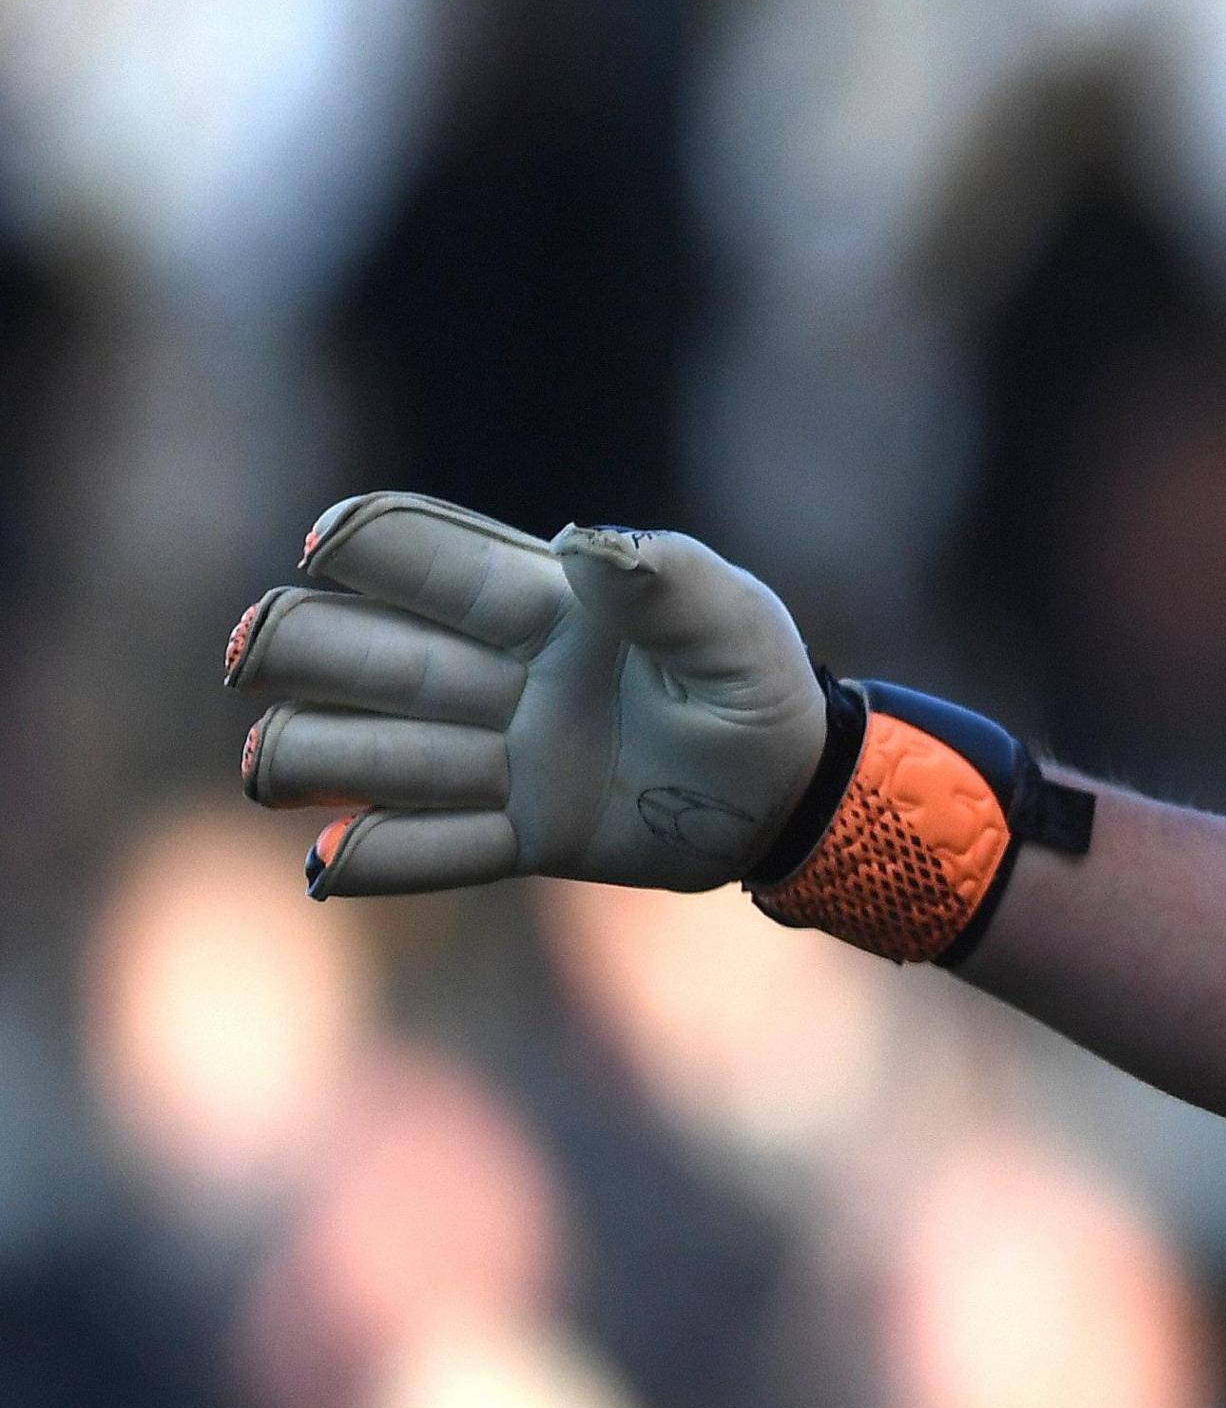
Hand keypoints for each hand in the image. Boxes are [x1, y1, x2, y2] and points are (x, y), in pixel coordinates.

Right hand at [226, 492, 830, 895]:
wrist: (792, 789)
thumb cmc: (757, 682)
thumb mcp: (734, 623)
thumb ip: (668, 580)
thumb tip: (584, 541)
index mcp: (548, 606)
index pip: (442, 563)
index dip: (376, 545)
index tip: (325, 543)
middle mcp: (506, 678)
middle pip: (377, 653)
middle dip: (306, 645)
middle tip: (252, 654)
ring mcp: (507, 759)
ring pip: (384, 751)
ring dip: (318, 752)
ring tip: (263, 768)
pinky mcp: (528, 834)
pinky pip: (439, 850)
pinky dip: (379, 858)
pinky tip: (321, 865)